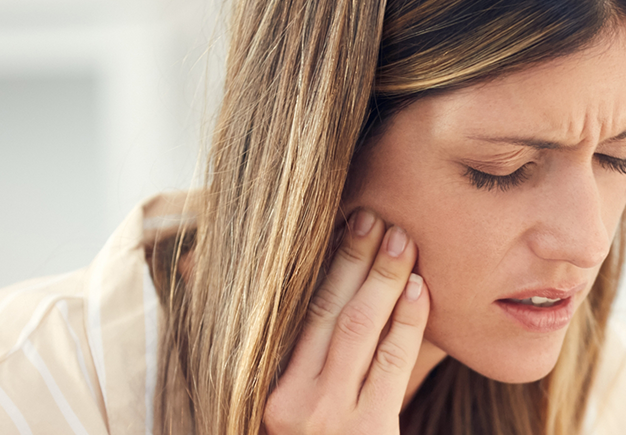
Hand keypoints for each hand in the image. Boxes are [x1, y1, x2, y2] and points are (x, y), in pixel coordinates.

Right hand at [265, 209, 429, 433]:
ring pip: (358, 327)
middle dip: (351, 257)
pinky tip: (419, 289)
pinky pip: (391, 361)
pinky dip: (407, 319)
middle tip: (373, 212)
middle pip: (324, 310)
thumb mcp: (289, 403)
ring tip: (401, 238)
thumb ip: (284, 345)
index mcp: (266, 390)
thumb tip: (206, 270)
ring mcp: (328, 417)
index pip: (295, 312)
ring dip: (382, 277)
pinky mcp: (368, 431)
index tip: (340, 220)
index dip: (320, 263)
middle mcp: (289, 402)